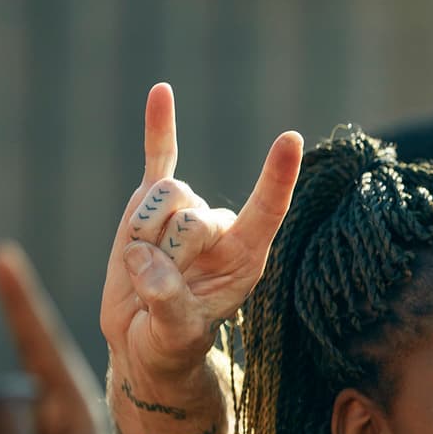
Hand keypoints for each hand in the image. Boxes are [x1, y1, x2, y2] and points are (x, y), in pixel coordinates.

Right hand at [99, 83, 302, 380]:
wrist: (142, 341)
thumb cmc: (170, 342)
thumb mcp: (174, 336)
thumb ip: (168, 302)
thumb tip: (146, 260)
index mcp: (245, 256)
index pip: (267, 209)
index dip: (276, 177)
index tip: (291, 139)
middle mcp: (221, 228)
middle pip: (191, 210)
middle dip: (166, 251)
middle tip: (162, 289)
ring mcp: (186, 212)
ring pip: (162, 197)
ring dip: (142, 236)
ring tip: (146, 271)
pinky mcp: (152, 206)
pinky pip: (158, 158)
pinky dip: (159, 127)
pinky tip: (161, 91)